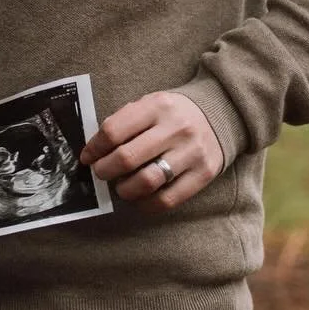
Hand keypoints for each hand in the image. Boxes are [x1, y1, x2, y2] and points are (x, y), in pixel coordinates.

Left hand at [80, 92, 223, 211]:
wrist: (221, 113)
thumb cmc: (173, 113)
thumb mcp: (149, 104)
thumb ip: (124, 122)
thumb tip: (94, 151)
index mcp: (157, 106)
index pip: (113, 131)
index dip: (94, 148)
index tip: (87, 157)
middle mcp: (176, 128)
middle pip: (127, 158)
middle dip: (104, 170)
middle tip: (100, 173)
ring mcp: (191, 152)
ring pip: (146, 181)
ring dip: (124, 190)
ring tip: (121, 187)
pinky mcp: (202, 174)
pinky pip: (167, 200)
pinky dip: (146, 204)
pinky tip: (139, 198)